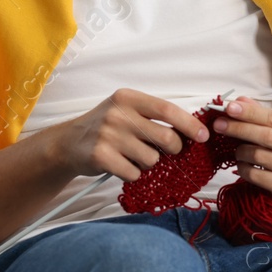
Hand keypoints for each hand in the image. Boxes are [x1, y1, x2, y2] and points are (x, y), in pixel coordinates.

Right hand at [49, 88, 209, 181]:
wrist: (68, 143)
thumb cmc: (107, 126)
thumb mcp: (127, 110)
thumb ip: (154, 116)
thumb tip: (192, 129)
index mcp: (128, 98)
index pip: (167, 110)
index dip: (189, 124)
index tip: (203, 136)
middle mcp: (118, 114)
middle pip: (166, 138)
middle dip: (173, 149)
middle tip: (164, 150)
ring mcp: (108, 136)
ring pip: (152, 159)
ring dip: (148, 163)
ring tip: (132, 155)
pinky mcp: (101, 157)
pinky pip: (134, 173)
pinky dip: (132, 173)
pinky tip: (120, 164)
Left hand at [212, 96, 271, 200]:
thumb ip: (263, 114)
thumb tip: (239, 102)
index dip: (251, 113)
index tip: (229, 108)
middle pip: (266, 136)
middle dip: (239, 128)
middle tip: (219, 124)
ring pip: (258, 156)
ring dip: (241, 151)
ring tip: (239, 150)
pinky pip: (255, 175)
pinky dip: (243, 168)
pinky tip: (244, 164)